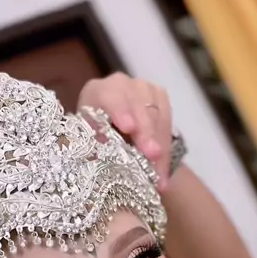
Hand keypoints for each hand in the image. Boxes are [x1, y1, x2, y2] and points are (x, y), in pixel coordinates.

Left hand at [78, 73, 172, 189]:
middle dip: (146, 132)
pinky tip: (163, 167)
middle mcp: (121, 85)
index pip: (111, 95)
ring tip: (159, 172)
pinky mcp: (160, 98)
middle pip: (138, 104)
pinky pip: (167, 120)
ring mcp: (143, 89)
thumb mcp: (89, 142)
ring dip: (159, 142)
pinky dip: (165, 146)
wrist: (111, 132)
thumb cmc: (94, 139)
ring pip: (156, 112)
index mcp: (98, 91)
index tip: (129, 128)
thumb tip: (104, 168)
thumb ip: (97, 147)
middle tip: (152, 155)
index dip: (121, 110)